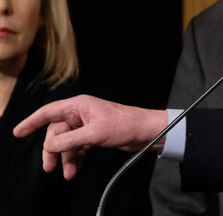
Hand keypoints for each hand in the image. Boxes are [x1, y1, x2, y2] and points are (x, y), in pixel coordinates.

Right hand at [13, 94, 168, 178]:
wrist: (146, 131)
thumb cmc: (125, 124)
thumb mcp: (94, 134)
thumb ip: (69, 140)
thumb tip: (49, 146)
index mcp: (79, 106)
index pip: (48, 112)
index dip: (31, 122)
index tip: (18, 132)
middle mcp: (81, 113)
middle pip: (56, 133)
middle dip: (52, 150)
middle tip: (50, 167)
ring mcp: (87, 125)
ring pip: (67, 143)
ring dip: (65, 158)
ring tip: (67, 173)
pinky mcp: (94, 135)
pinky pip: (77, 147)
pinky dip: (75, 158)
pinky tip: (74, 169)